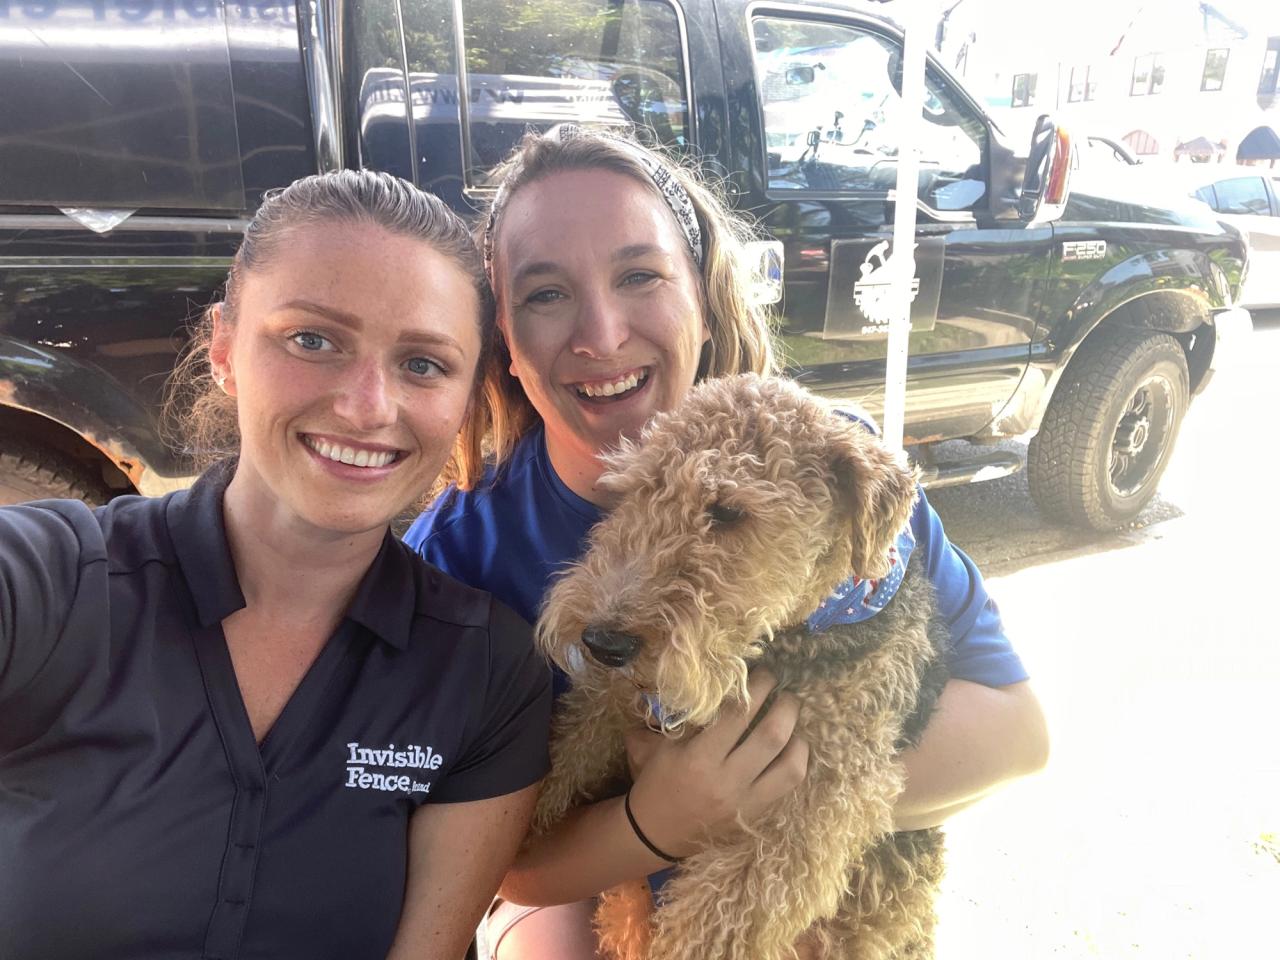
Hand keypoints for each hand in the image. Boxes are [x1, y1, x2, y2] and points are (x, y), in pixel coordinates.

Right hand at [623, 668, 808, 859]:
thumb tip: (713, 684)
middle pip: (771, 736)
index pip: (738, 715)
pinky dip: (795, 761)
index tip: (763, 674)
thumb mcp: (660, 745)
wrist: (654, 833)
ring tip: (793, 719)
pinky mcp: (755, 816)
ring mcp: (745, 802)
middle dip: (785, 706)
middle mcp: (727, 781)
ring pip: (790, 766)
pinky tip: (792, 747)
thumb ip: (686, 717)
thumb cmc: (655, 781)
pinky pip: (788, 786)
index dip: (756, 689)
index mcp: (699, 759)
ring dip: (798, 736)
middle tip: (786, 691)